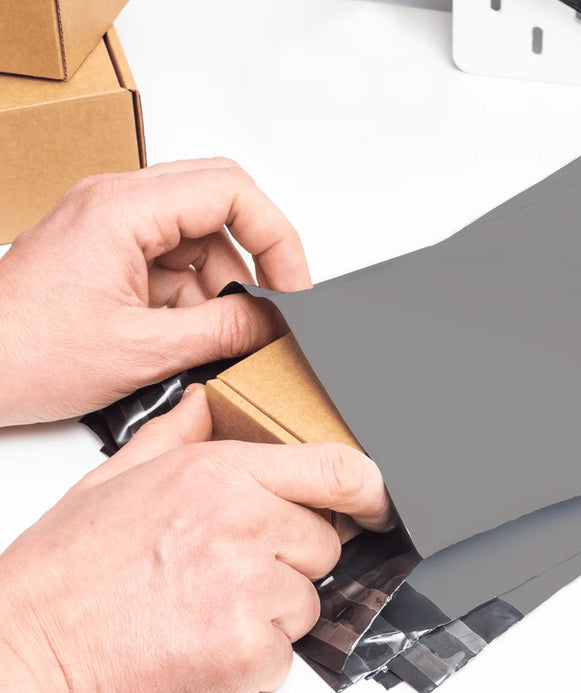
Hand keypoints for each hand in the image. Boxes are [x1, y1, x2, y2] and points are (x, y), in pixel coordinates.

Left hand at [0, 159, 310, 425]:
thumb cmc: (24, 354)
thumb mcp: (143, 351)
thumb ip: (222, 331)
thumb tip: (275, 323)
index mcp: (125, 209)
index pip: (231, 191)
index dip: (277, 238)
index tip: (293, 287)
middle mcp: (119, 203)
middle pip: (221, 202)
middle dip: (256, 256)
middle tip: (275, 304)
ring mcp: (113, 225)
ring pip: (200, 235)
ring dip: (222, 285)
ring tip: (219, 338)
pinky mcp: (109, 251)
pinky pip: (174, 259)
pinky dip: (194, 296)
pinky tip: (189, 336)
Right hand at [0, 387, 392, 692]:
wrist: (27, 654)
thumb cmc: (66, 572)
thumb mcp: (117, 478)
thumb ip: (178, 433)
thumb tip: (208, 401)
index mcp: (219, 476)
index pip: (335, 469)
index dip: (369, 488)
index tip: (377, 502)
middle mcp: (242, 525)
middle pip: (322, 542)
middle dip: (288, 558)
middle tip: (226, 570)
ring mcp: (248, 590)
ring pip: (306, 601)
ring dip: (269, 610)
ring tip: (203, 607)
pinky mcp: (244, 653)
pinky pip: (283, 654)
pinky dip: (251, 657)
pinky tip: (199, 643)